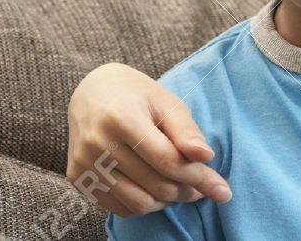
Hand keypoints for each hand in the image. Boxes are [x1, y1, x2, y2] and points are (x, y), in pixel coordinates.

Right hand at [65, 62, 230, 215]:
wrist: (91, 92)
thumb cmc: (137, 95)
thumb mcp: (167, 102)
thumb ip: (186, 131)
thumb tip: (206, 157)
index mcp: (121, 118)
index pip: (168, 161)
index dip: (200, 178)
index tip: (223, 190)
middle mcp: (97, 144)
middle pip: (155, 184)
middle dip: (187, 191)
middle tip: (204, 189)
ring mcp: (83, 164)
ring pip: (137, 203)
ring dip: (167, 202)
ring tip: (182, 189)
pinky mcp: (76, 178)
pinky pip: (117, 207)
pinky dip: (143, 205)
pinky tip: (156, 190)